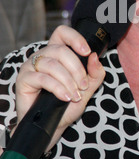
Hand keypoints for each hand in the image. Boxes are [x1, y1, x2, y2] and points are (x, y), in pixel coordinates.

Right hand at [15, 25, 105, 147]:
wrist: (52, 126)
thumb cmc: (67, 105)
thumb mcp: (87, 89)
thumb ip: (95, 73)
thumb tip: (94, 57)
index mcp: (56, 53)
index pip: (62, 33)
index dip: (75, 38)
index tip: (87, 52)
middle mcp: (42, 56)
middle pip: (61, 50)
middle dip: (77, 69)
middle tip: (83, 85)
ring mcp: (31, 66)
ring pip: (53, 65)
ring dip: (68, 81)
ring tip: (74, 95)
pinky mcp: (23, 79)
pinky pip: (43, 78)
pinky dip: (58, 88)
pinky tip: (65, 97)